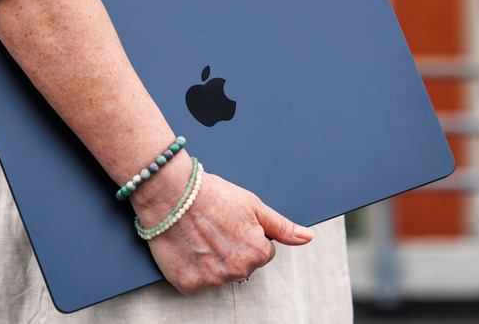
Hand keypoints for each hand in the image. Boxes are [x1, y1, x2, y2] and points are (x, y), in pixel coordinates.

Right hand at [137, 172, 313, 295]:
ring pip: (218, 276)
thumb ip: (282, 226)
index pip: (262, 253)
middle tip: (213, 230)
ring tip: (199, 237)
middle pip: (241, 267)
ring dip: (210, 262)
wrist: (172, 193)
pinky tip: (188, 250)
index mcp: (257, 252)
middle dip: (230, 251)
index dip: (246, 237)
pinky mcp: (188, 284)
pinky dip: (190, 270)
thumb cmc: (210, 194)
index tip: (230, 225)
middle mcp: (237, 270)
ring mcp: (212, 280)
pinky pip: (195, 284)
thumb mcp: (253, 205)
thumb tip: (306, 237)